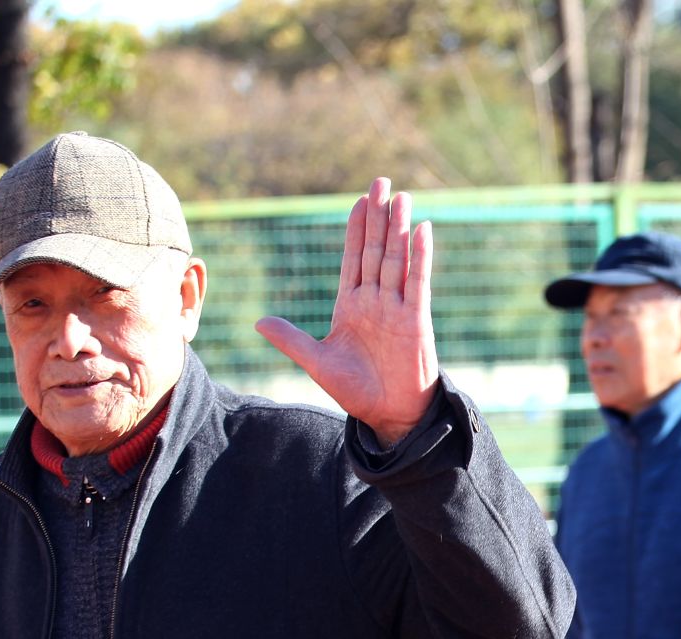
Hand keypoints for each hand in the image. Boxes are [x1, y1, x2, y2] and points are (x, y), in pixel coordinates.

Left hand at [256, 177, 440, 444]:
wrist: (388, 415)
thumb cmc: (355, 391)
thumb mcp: (316, 362)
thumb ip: (290, 339)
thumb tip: (258, 322)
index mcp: (351, 305)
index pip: (354, 258)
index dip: (356, 229)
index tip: (359, 201)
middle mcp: (376, 301)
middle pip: (377, 250)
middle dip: (378, 216)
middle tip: (381, 182)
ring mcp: (397, 308)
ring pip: (398, 259)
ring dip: (398, 228)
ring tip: (401, 197)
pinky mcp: (416, 320)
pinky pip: (418, 282)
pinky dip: (421, 256)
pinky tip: (423, 230)